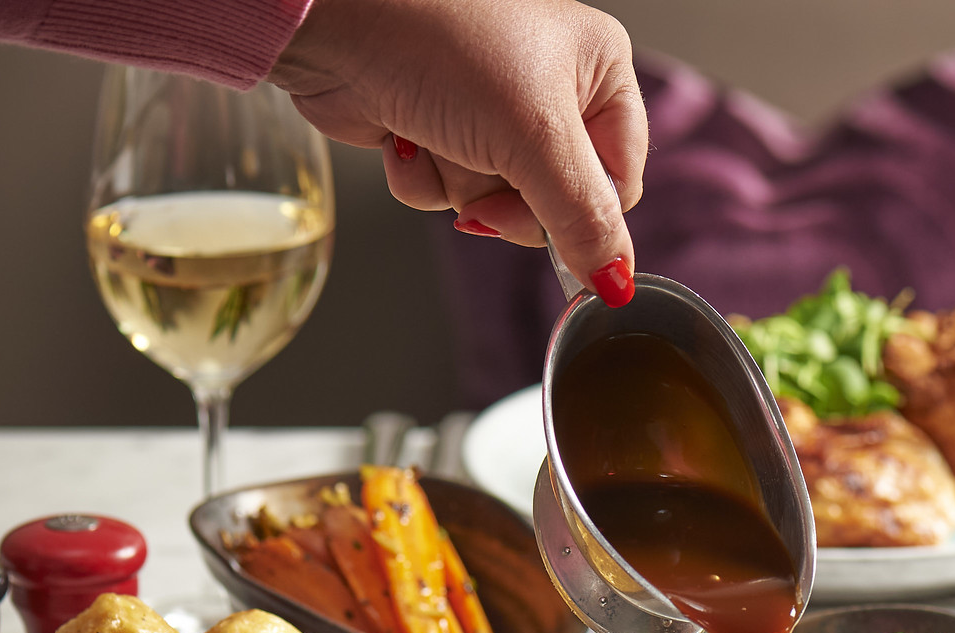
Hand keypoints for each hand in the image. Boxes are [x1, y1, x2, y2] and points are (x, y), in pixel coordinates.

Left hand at [271, 0, 644, 303]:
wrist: (336, 21)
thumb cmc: (440, 41)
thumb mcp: (535, 137)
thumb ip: (584, 218)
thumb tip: (617, 283)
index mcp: (599, 70)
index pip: (618, 179)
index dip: (582, 211)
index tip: (545, 213)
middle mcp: (551, 88)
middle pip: (558, 201)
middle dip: (509, 197)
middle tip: (485, 167)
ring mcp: (492, 111)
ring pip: (497, 201)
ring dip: (458, 183)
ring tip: (438, 132)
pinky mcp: (440, 129)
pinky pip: (448, 191)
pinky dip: (422, 176)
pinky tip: (405, 134)